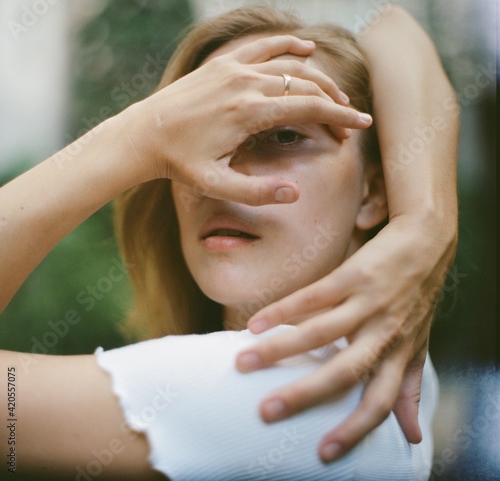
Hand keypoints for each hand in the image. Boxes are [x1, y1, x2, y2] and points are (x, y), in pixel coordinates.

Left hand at [121, 35, 371, 205]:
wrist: (143, 136)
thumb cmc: (179, 164)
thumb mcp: (216, 186)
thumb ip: (257, 192)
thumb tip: (296, 193)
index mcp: (248, 112)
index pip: (308, 108)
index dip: (339, 117)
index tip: (361, 125)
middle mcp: (245, 83)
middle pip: (305, 86)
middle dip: (333, 104)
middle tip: (348, 123)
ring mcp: (233, 68)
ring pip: (289, 65)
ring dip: (317, 79)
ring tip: (335, 96)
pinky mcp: (222, 63)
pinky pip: (262, 46)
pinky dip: (287, 45)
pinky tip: (305, 48)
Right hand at [236, 215, 456, 460]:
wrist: (426, 242)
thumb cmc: (417, 297)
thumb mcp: (418, 344)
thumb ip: (410, 386)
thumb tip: (412, 435)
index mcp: (398, 353)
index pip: (380, 400)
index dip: (355, 429)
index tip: (324, 452)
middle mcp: (384, 332)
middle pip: (344, 371)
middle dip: (305, 394)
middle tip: (267, 411)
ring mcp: (368, 303)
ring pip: (320, 332)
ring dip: (280, 349)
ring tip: (244, 361)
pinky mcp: (354, 276)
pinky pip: (313, 297)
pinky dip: (282, 310)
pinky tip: (256, 322)